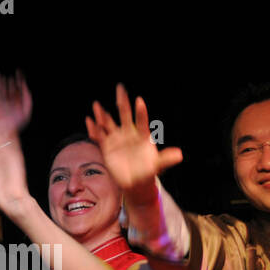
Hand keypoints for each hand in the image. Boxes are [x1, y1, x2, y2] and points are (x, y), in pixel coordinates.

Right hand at [0, 71, 31, 133]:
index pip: (20, 90)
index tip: (20, 73)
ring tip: (2, 74)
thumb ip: (27, 97)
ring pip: (1, 87)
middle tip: (11, 76)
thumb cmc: (12, 124)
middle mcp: (9, 102)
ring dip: (2, 80)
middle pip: (11, 89)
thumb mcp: (26, 112)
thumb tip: (25, 86)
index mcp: (17, 105)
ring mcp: (0, 101)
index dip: (20, 80)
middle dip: (11, 82)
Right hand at [86, 84, 182, 200]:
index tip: (139, 100)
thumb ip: (166, 159)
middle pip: (124, 114)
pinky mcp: (107, 147)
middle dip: (122, 101)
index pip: (141, 121)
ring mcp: (117, 139)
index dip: (141, 112)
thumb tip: (180, 155)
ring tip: (96, 105)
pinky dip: (93, 129)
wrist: (135, 182)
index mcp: (142, 135)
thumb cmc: (148, 171)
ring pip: (108, 123)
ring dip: (102, 114)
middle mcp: (129, 134)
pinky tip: (89, 121)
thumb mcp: (158, 165)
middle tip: (120, 88)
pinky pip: (99, 136)